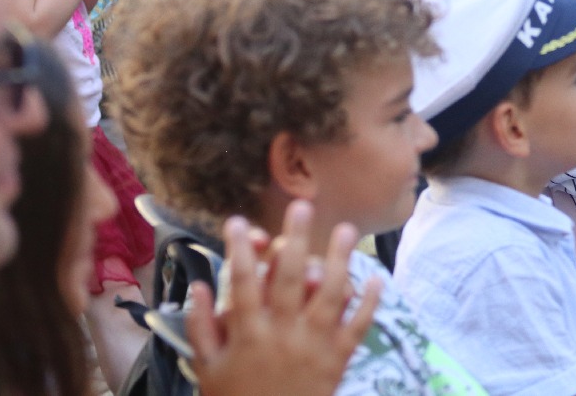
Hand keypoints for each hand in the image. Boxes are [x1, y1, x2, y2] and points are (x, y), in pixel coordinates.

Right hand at [188, 201, 380, 395]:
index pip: (242, 281)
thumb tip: (199, 285)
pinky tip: (376, 277)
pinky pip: (356, 328)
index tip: (237, 220)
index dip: (238, 249)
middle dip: (296, 239)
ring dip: (339, 260)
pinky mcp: (337, 360)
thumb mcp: (207, 369)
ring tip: (346, 229)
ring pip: (329, 295)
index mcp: (248, 332)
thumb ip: (201, 327)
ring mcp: (313, 345)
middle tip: (302, 206)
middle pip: (290, 277)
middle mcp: (282, 332)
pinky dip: (368, 303)